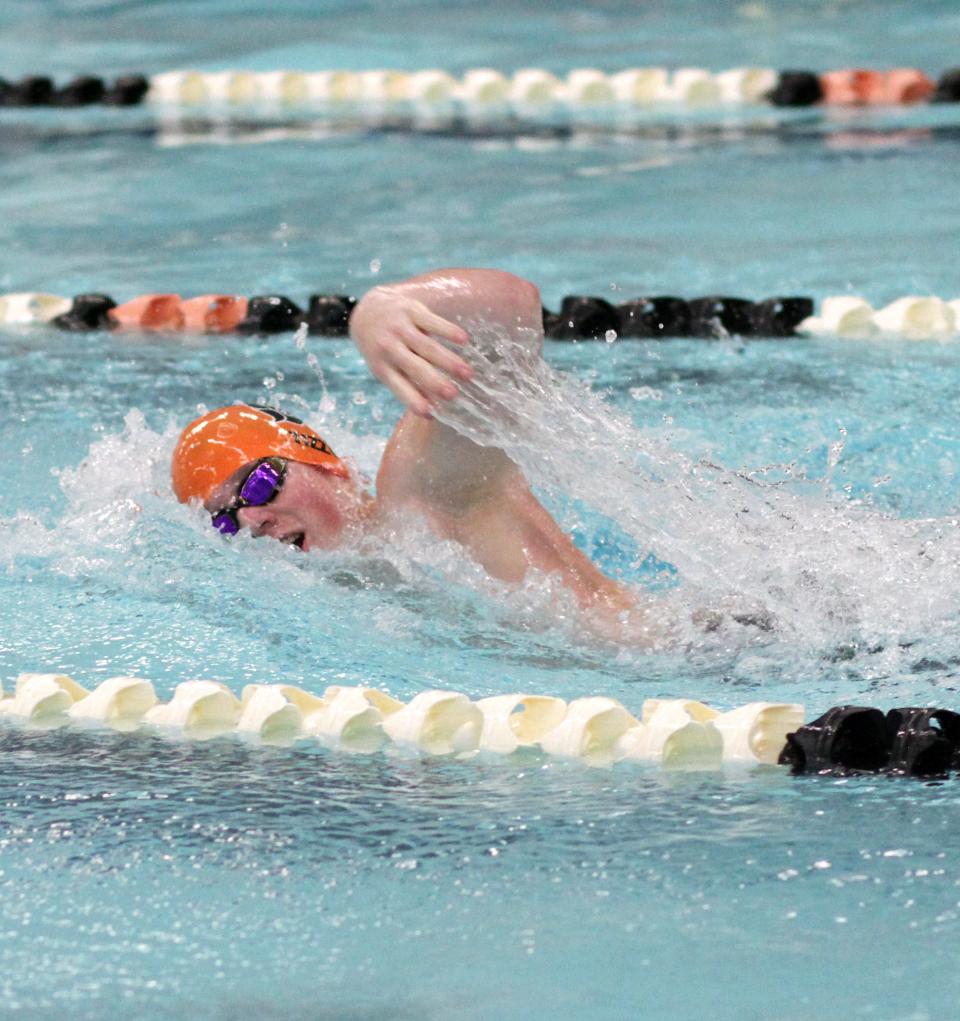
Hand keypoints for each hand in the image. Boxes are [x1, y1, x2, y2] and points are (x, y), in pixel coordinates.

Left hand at [350, 286, 472, 417]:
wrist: (367, 311)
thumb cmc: (382, 348)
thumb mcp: (385, 367)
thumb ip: (407, 384)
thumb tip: (432, 411)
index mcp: (382, 367)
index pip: (399, 387)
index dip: (413, 400)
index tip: (429, 413)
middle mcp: (389, 348)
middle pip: (415, 367)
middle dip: (435, 382)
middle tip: (454, 394)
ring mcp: (400, 329)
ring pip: (427, 346)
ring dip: (449, 360)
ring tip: (468, 373)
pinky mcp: (410, 310)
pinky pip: (432, 322)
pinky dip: (448, 331)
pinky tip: (464, 340)